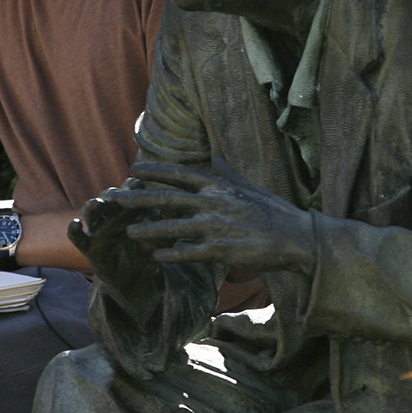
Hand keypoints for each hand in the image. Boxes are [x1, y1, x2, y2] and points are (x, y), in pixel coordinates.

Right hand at [69, 181, 165, 300]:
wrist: (139, 279)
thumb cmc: (150, 252)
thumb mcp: (162, 237)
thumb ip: (168, 224)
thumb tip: (183, 208)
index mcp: (129, 208)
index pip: (128, 191)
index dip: (132, 187)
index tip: (139, 185)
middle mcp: (112, 215)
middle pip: (108, 197)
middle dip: (111, 195)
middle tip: (117, 195)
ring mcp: (99, 230)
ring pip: (91, 212)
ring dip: (92, 207)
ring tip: (97, 204)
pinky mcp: (90, 247)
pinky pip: (78, 238)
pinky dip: (73, 230)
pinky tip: (74, 223)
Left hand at [107, 160, 315, 273]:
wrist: (297, 238)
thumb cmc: (275, 212)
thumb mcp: (251, 187)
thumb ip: (228, 173)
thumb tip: (216, 156)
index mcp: (219, 186)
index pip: (179, 174)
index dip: (154, 172)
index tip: (132, 170)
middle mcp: (214, 203)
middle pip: (167, 199)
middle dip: (138, 198)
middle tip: (114, 198)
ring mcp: (216, 227)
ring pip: (173, 228)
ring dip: (148, 230)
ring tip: (128, 232)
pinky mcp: (221, 250)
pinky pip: (189, 252)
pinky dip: (171, 254)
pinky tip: (155, 256)